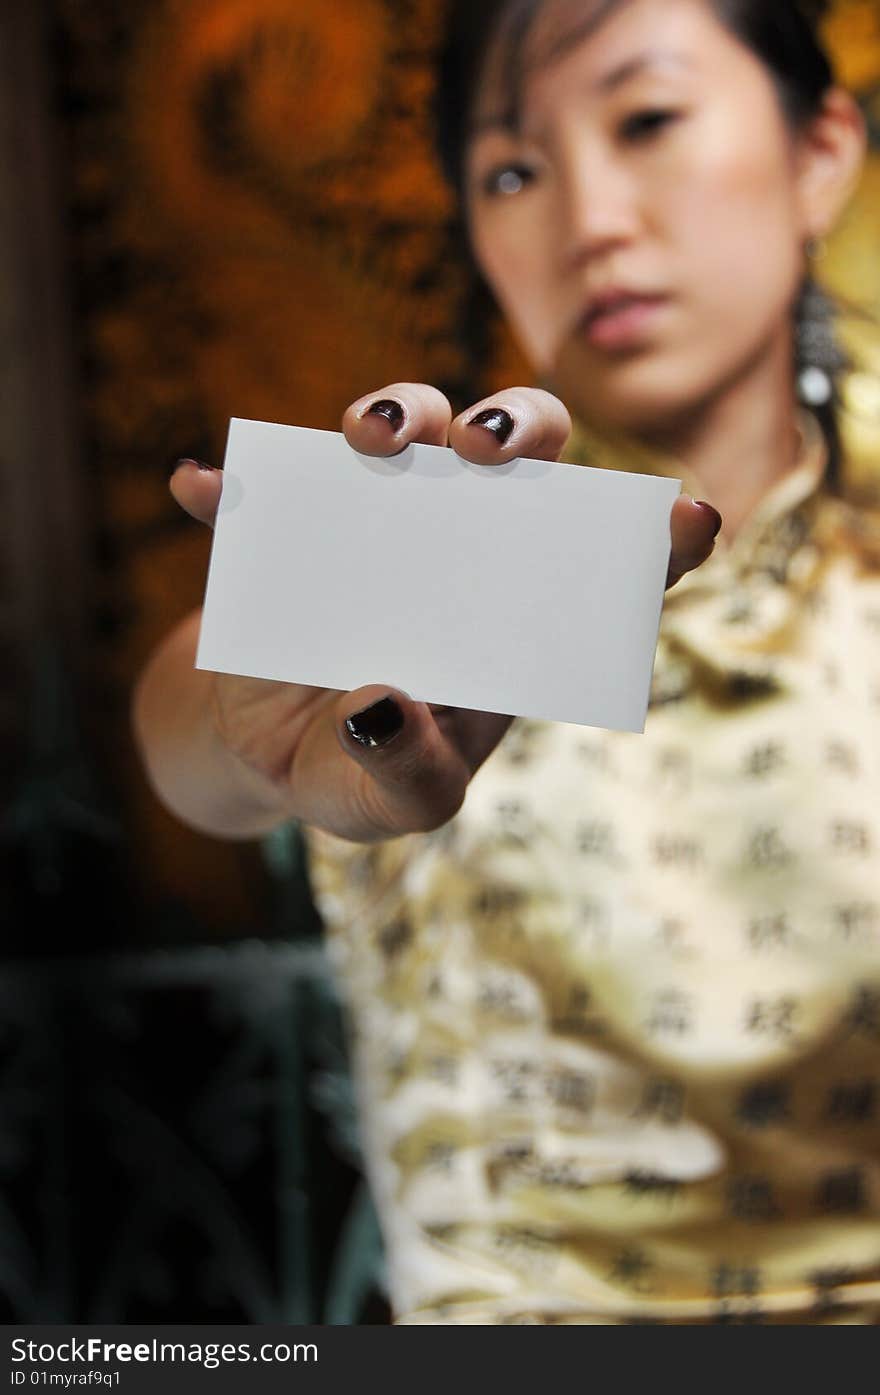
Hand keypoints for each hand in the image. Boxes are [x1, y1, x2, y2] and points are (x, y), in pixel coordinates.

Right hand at [169, 384, 719, 842]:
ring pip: (410, 427)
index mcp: (517, 611)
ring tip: (364, 440)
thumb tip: (383, 706)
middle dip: (516, 427)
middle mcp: (464, 543)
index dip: (656, 536)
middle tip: (485, 454)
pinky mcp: (291, 521)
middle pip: (518, 452)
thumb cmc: (365, 770)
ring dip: (396, 412)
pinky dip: (234, 485)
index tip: (691, 518)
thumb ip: (411, 776)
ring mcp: (377, 520)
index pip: (606, 559)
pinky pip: (262, 487)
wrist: (273, 751)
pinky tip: (203, 491)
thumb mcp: (395, 802)